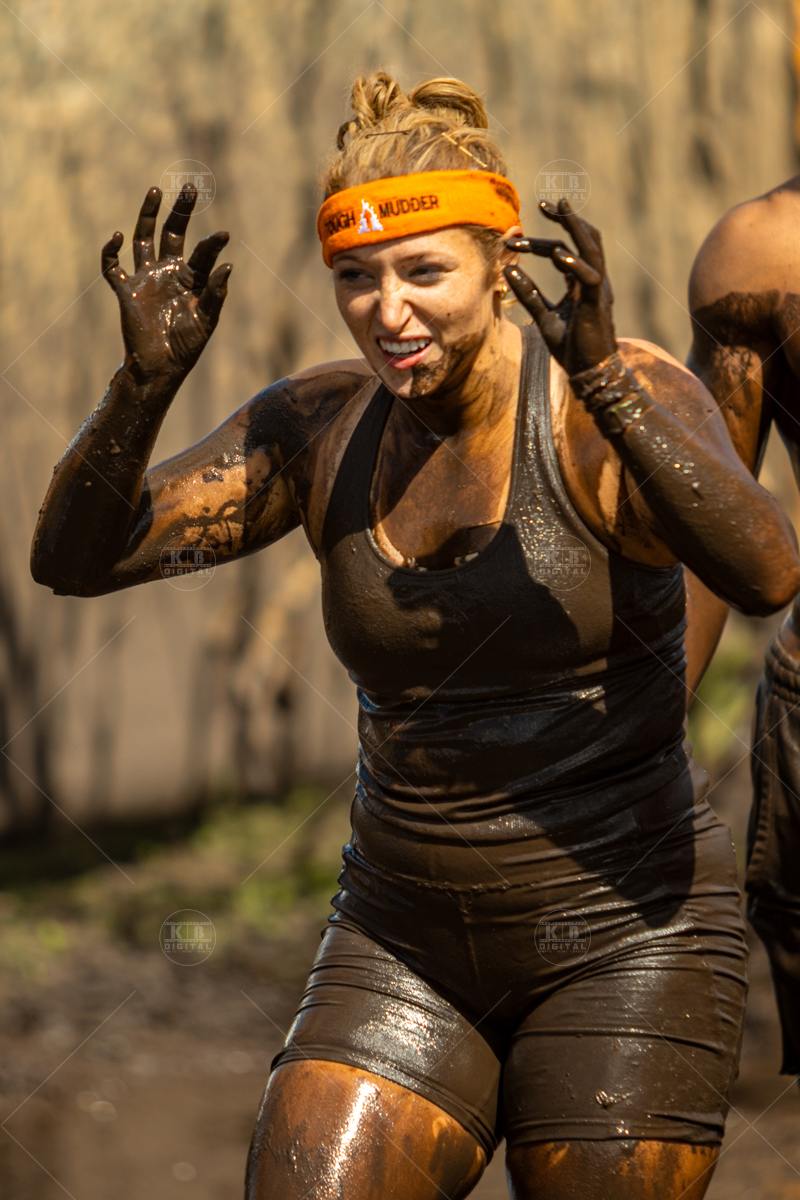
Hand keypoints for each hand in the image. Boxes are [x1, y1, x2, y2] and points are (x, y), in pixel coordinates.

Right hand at [101, 184, 231, 380]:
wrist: (160, 368)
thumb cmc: (186, 346)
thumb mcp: (206, 320)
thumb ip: (215, 293)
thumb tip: (227, 265)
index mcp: (191, 279)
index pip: (202, 252)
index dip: (212, 244)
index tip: (223, 235)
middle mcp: (168, 272)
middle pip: (172, 233)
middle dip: (181, 211)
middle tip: (190, 188)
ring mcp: (146, 278)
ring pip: (144, 238)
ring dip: (148, 215)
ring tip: (155, 191)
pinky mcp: (126, 290)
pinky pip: (112, 266)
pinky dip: (110, 251)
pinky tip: (117, 236)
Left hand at [504, 199, 616, 376]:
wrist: (590, 374)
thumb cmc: (571, 348)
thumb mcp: (545, 317)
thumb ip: (529, 294)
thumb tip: (508, 272)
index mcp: (581, 282)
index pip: (562, 251)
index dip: (538, 244)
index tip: (512, 243)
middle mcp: (593, 280)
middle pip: (583, 238)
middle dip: (565, 217)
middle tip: (542, 203)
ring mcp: (598, 288)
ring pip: (591, 247)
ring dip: (574, 226)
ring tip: (558, 206)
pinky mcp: (597, 302)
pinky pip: (590, 276)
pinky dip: (575, 263)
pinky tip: (558, 255)